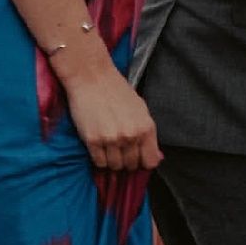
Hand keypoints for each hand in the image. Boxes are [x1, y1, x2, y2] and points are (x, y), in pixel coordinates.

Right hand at [53, 51, 162, 171]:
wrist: (92, 78)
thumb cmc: (115, 91)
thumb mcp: (140, 110)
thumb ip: (146, 133)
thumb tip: (153, 154)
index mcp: (146, 128)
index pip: (150, 161)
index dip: (143, 162)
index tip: (137, 159)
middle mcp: (131, 136)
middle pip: (131, 165)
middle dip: (126, 161)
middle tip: (119, 151)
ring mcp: (111, 139)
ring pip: (115, 166)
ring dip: (112, 161)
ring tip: (108, 149)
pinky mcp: (93, 140)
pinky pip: (99, 162)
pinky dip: (99, 158)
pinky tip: (99, 147)